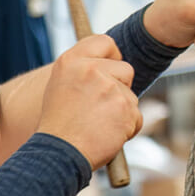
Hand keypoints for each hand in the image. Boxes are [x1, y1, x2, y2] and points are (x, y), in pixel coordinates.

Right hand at [37, 35, 142, 168]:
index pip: (105, 42)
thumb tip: (108, 63)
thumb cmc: (58, 124)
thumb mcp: (60, 85)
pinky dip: (127, 128)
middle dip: (120, 87)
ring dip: (122, 111)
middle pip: (126, 69)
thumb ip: (82, 70)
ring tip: (98, 124)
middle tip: (100, 107)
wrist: (58, 153)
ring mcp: (110, 89)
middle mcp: (91, 70)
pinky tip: (107, 134)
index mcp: (71, 61)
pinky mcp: (125, 109)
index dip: (112, 56)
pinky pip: (136, 116)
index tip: (111, 67)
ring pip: (131, 96)